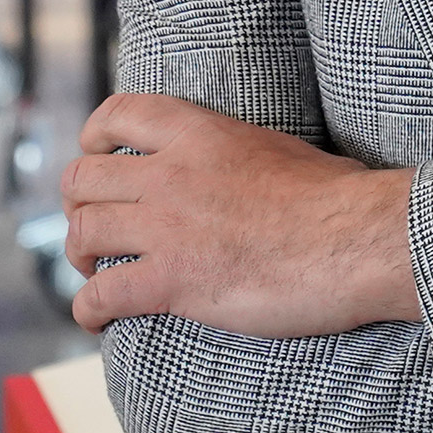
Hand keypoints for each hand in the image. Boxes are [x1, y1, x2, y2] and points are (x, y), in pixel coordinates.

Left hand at [60, 92, 419, 336]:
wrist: (356, 239)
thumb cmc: (338, 198)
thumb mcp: (279, 147)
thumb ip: (238, 151)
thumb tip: (243, 164)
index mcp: (202, 132)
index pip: (120, 113)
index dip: (93, 135)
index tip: (93, 154)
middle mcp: (173, 172)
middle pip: (84, 178)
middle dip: (76, 205)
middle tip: (92, 226)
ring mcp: (169, 226)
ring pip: (82, 232)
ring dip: (78, 256)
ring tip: (93, 270)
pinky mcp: (173, 281)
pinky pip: (101, 295)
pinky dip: (88, 311)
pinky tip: (98, 320)